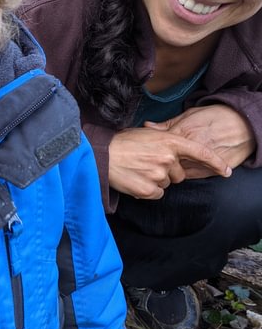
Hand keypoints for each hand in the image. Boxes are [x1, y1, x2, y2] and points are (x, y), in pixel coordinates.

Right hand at [108, 126, 230, 198]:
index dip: (215, 162)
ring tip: (138, 170)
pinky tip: (135, 180)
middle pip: (179, 174)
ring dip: (156, 180)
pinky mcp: (148, 190)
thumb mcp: (147, 134)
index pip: (200, 152)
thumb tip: (174, 151)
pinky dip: (148, 190)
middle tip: (148, 164)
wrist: (101, 155)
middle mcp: (168, 158)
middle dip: (168, 172)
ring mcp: (159, 175)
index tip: (227, 171)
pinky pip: (157, 194)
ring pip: (166, 184)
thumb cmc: (121, 142)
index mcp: (170, 141)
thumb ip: (165, 140)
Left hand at [145, 104, 254, 176]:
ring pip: (175, 172)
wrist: (243, 126)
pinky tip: (181, 169)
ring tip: (165, 167)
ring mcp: (198, 161)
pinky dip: (182, 175)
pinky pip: (188, 177)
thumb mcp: (190, 114)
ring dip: (169, 171)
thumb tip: (147, 126)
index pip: (157, 145)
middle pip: (164, 161)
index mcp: (182, 132)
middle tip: (153, 161)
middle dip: (157, 162)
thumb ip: (168, 123)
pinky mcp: (208, 170)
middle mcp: (189, 148)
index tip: (146, 151)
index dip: (150, 149)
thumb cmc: (215, 117)